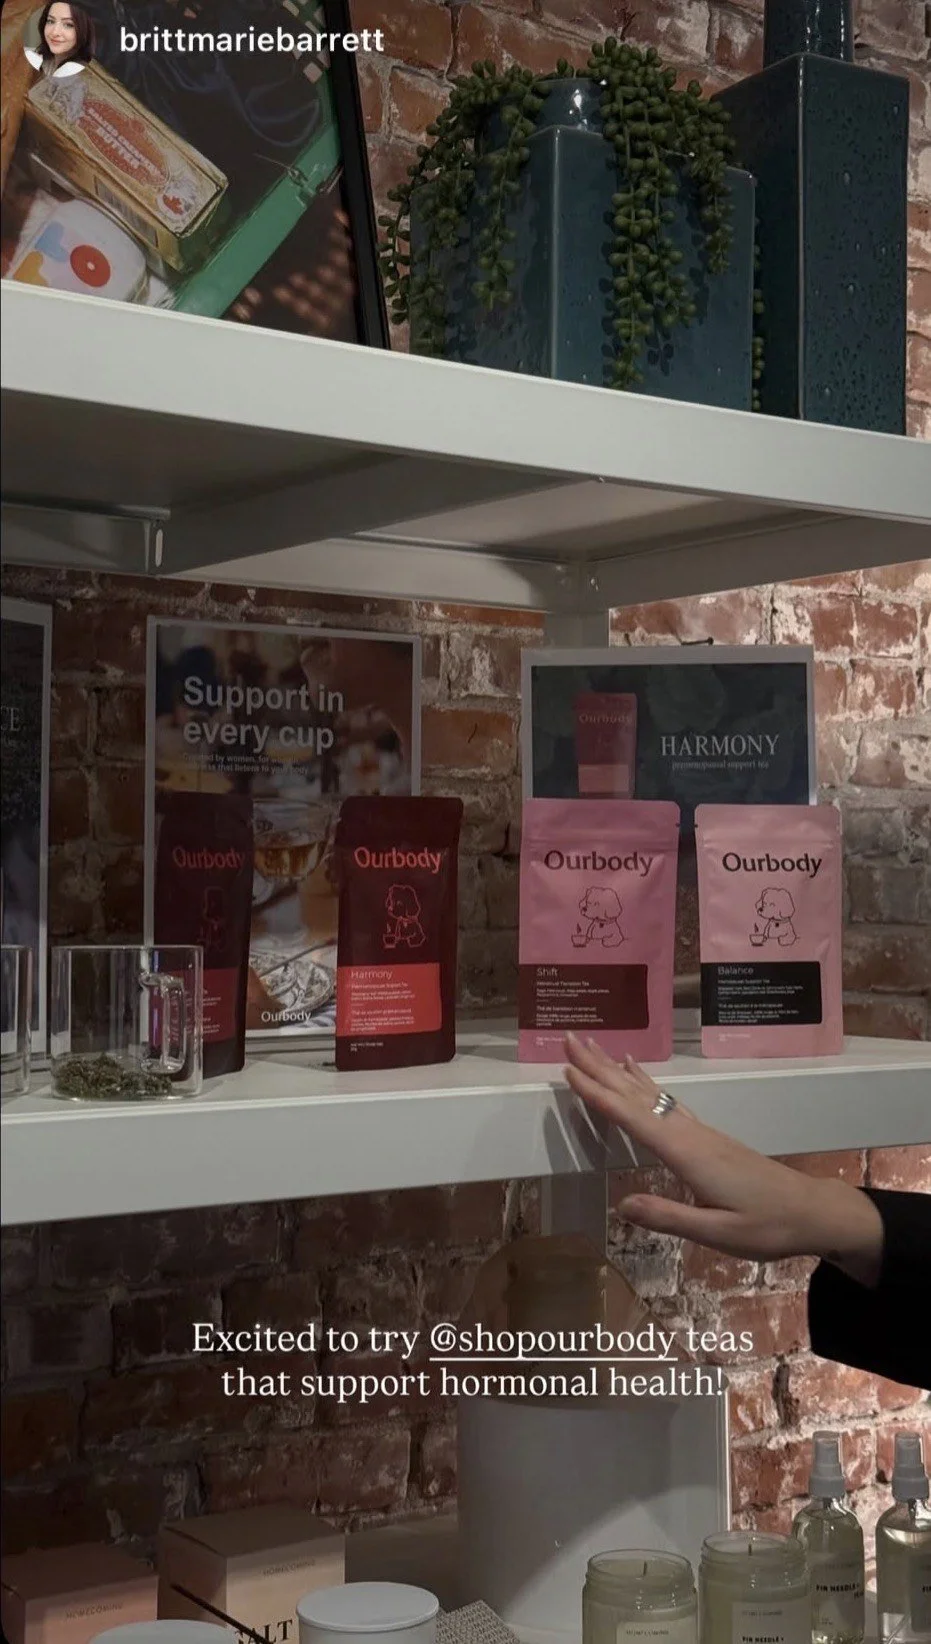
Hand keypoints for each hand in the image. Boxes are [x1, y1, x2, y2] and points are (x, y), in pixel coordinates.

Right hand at [563, 1034, 884, 1286]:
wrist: (810, 1211)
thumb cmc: (767, 1226)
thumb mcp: (718, 1233)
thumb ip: (669, 1217)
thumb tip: (620, 1205)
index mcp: (688, 1154)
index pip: (634, 1119)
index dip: (599, 1096)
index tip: (569, 1071)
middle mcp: (690, 1134)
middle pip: (637, 1095)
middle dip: (600, 1068)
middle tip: (569, 1040)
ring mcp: (700, 1131)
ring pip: (650, 1093)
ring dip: (617, 1070)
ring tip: (593, 1047)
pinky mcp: (706, 1135)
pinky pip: (666, 1100)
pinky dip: (644, 1082)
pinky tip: (635, 1073)